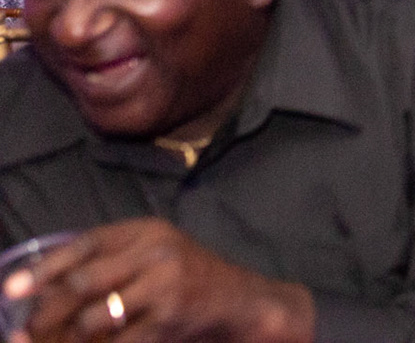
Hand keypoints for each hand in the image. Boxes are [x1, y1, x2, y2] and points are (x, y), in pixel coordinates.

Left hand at [6, 217, 312, 342]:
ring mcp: (165, 287)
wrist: (243, 304)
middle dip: (46, 313)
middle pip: (84, 283)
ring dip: (66, 339)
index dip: (46, 268)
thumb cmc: (189, 280)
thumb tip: (46, 286)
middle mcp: (157, 253)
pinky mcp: (170, 320)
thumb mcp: (155, 255)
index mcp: (148, 231)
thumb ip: (112, 260)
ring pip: (94, 318)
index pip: (86, 243)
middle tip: (24, 332)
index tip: (13, 290)